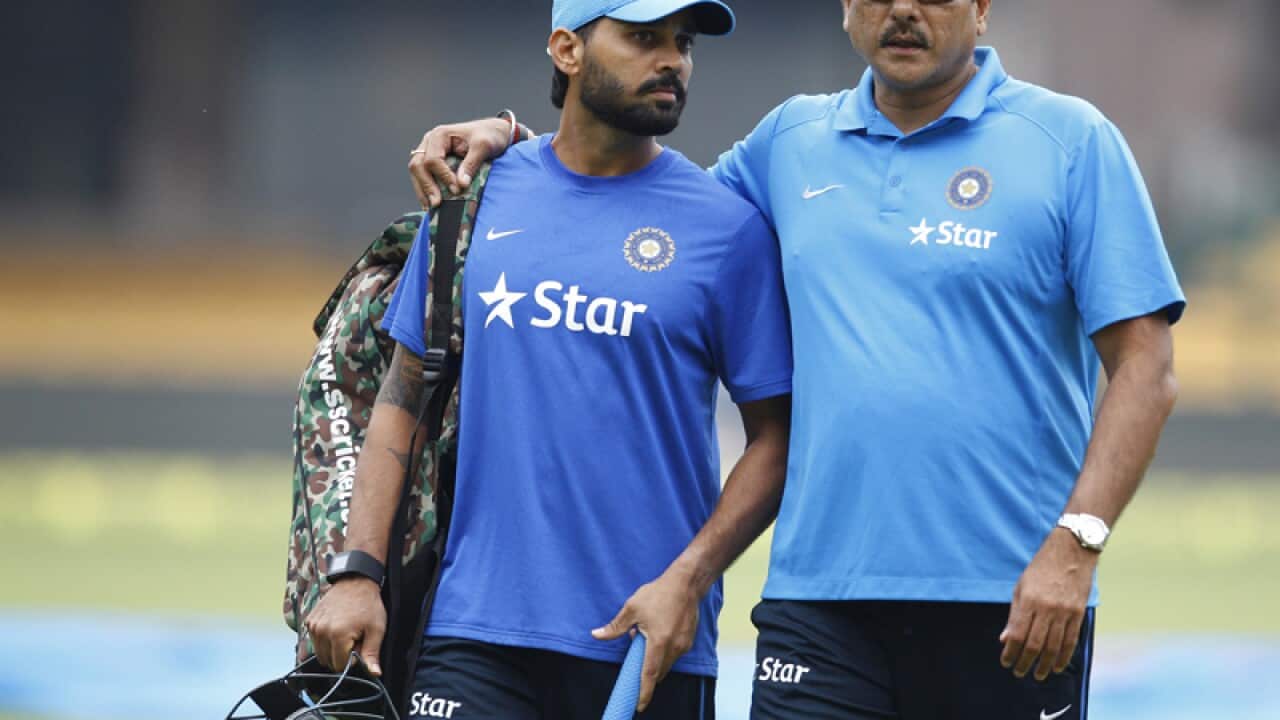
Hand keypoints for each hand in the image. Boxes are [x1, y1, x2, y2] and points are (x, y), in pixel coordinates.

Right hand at [304, 578, 386, 675]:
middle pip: (327, 661)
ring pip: (319, 652)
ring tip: (345, 632)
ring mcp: (313, 625)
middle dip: (340, 655)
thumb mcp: (376, 629)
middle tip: (354, 638)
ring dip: (331, 648)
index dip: (351, 660)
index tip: (359, 646)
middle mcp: (321, 631)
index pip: (339, 666)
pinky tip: (337, 626)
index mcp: (338, 635)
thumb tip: (374, 674)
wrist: (356, 581)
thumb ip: (372, 654)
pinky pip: (315, 640)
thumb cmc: (369, 605)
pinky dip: (324, 639)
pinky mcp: (309, 620)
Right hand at [409, 117, 513, 208]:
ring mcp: (429, 152)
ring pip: (417, 172)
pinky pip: (423, 176)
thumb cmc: (489, 136)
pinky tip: (430, 203)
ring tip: (430, 207)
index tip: (457, 190)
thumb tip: (461, 185)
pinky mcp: (433, 162)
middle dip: (426, 186)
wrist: (493, 133)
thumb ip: (471, 164)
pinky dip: (425, 190)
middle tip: (436, 204)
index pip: (433, 159)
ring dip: (422, 191)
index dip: (443, 176)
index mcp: (440, 135)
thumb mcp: (484, 146)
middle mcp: (430, 143)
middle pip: (418, 166)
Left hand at [592, 570, 701, 712]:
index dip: (644, 693)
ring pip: (667, 664)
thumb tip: (596, 635)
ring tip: (644, 640)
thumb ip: (615, 627)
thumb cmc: (658, 593)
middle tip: (634, 664)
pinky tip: (656, 636)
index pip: (649, 675)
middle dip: (646, 675)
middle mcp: (674, 647)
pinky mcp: (689, 640)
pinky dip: (664, 653)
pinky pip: (674, 654)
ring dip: (655, 662)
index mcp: (658, 642)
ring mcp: (684, 645)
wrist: (687, 582)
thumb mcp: (632, 608)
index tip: (639, 706)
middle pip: (658, 672)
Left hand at [1000, 529, 1097, 680]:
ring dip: (1045, 664)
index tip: (1006, 662)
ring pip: (1054, 646)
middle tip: (1019, 673)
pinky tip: (1057, 666)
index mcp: (1029, 601)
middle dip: (1026, 662)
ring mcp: (1065, 612)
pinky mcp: (1078, 613)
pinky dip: (1063, 656)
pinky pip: (1071, 640)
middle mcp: (1047, 609)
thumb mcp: (1021, 587)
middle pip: (1035, 644)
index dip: (1011, 652)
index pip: (1018, 635)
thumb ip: (1014, 615)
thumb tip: (1005, 639)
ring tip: (1038, 675)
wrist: (1071, 552)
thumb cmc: (1041, 568)